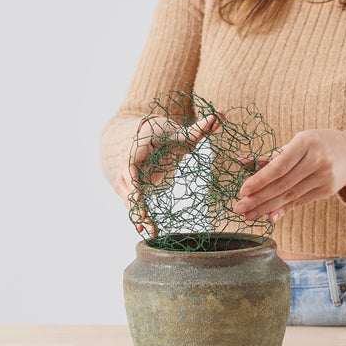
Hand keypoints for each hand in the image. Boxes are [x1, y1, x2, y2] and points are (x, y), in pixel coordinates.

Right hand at [114, 110, 224, 233]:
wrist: (153, 136)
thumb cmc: (169, 134)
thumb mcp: (184, 133)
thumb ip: (200, 127)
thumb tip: (220, 114)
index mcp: (140, 145)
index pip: (131, 163)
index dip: (133, 179)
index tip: (139, 194)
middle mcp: (129, 160)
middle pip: (126, 183)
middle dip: (135, 202)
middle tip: (146, 219)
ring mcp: (127, 174)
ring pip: (128, 196)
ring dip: (137, 213)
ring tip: (150, 230)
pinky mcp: (131, 186)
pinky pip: (132, 201)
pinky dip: (138, 215)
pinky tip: (145, 230)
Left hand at [234, 129, 345, 222]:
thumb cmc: (317, 144)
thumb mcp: (296, 143)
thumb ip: (269, 156)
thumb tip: (240, 162)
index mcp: (306, 142)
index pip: (279, 165)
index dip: (260, 179)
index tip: (242, 190)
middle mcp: (317, 159)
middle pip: (282, 184)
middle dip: (258, 198)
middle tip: (239, 208)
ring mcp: (324, 176)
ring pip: (289, 196)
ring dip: (266, 208)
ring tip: (248, 215)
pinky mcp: (327, 190)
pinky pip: (300, 202)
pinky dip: (283, 210)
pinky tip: (269, 216)